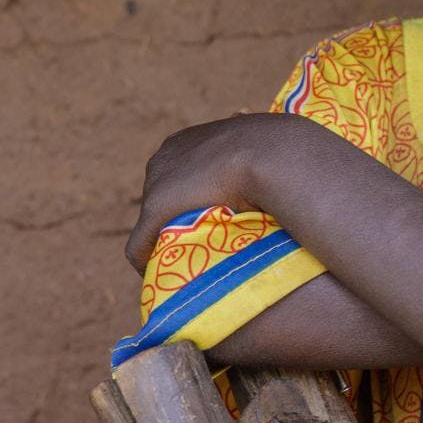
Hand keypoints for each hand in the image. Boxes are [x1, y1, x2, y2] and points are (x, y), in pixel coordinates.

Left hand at [123, 113, 321, 270]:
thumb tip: (283, 159)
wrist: (270, 153)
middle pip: (160, 199)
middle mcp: (164, 158)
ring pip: (149, 224)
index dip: (191, 200)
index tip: (208, 220)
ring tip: (187, 263)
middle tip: (200, 245)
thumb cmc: (277, 152)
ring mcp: (156, 184)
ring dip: (165, 243)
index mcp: (186, 142)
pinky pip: (139, 246)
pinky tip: (166, 280)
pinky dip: (148, 263)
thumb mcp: (266, 150)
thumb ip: (261, 158)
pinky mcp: (154, 210)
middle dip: (174, 221)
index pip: (178, 175)